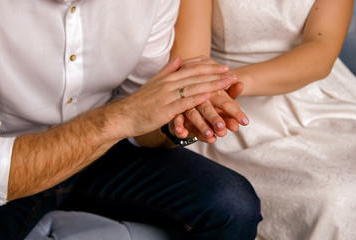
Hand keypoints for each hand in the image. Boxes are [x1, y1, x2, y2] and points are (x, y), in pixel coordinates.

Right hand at [107, 55, 236, 138]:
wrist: (123, 116)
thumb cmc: (139, 103)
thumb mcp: (153, 84)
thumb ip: (167, 71)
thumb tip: (179, 58)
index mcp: (167, 78)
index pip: (192, 70)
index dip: (209, 68)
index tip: (223, 67)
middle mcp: (168, 84)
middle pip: (196, 76)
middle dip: (216, 74)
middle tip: (232, 73)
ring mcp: (167, 96)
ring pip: (193, 88)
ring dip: (212, 85)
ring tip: (228, 83)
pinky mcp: (165, 110)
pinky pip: (184, 102)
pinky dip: (198, 97)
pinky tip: (210, 95)